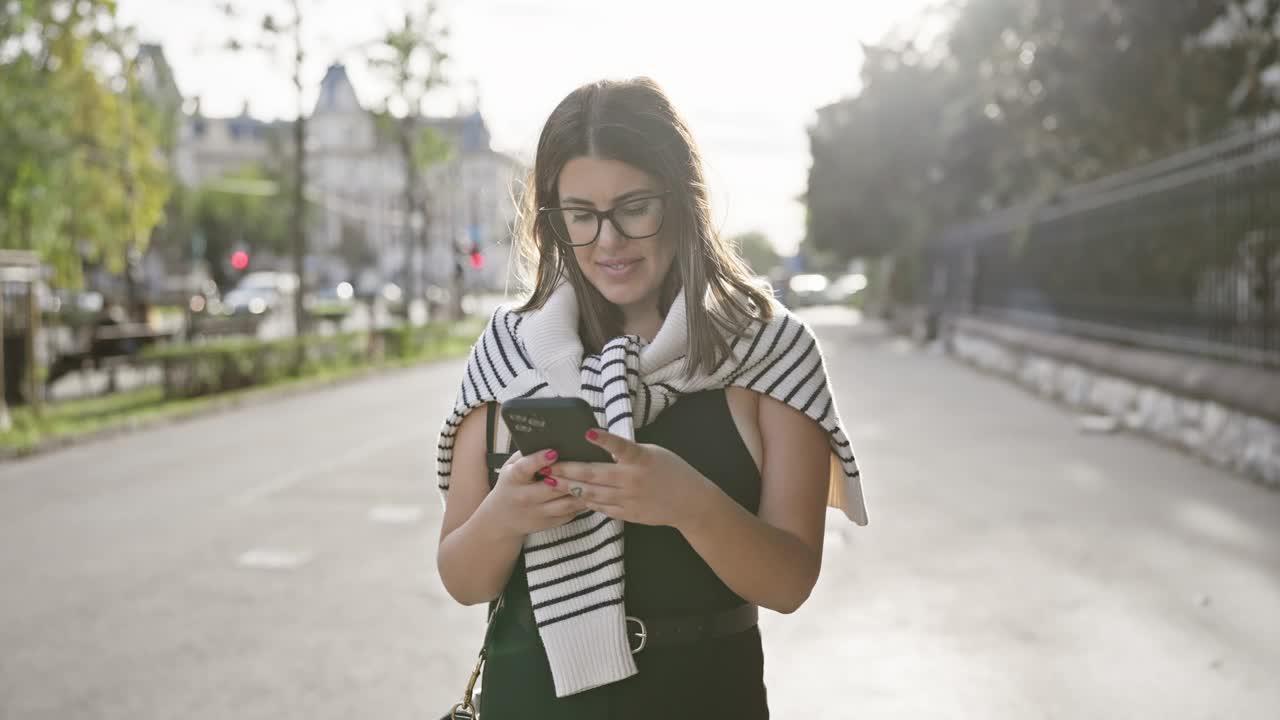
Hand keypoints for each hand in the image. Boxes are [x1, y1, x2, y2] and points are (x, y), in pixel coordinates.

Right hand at [480, 448, 588, 537]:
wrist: (503, 518)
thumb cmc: (512, 484)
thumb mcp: (511, 467)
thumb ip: (527, 454)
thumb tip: (551, 437)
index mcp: (513, 479)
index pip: (525, 469)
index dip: (538, 460)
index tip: (554, 451)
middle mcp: (525, 497)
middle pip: (551, 487)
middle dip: (569, 475)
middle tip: (587, 462)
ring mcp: (538, 513)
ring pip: (566, 502)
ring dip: (582, 489)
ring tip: (596, 476)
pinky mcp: (551, 523)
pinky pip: (572, 512)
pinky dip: (584, 501)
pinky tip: (594, 490)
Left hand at [547, 429, 711, 528]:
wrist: (690, 503)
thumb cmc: (672, 471)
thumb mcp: (653, 453)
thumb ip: (628, 451)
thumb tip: (601, 445)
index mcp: (641, 460)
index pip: (620, 447)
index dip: (604, 439)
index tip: (587, 433)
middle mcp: (632, 480)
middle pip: (594, 475)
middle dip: (567, 470)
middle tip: (546, 466)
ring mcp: (629, 499)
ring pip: (592, 494)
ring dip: (569, 487)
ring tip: (551, 482)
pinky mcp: (628, 514)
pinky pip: (602, 507)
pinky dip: (586, 501)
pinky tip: (571, 496)